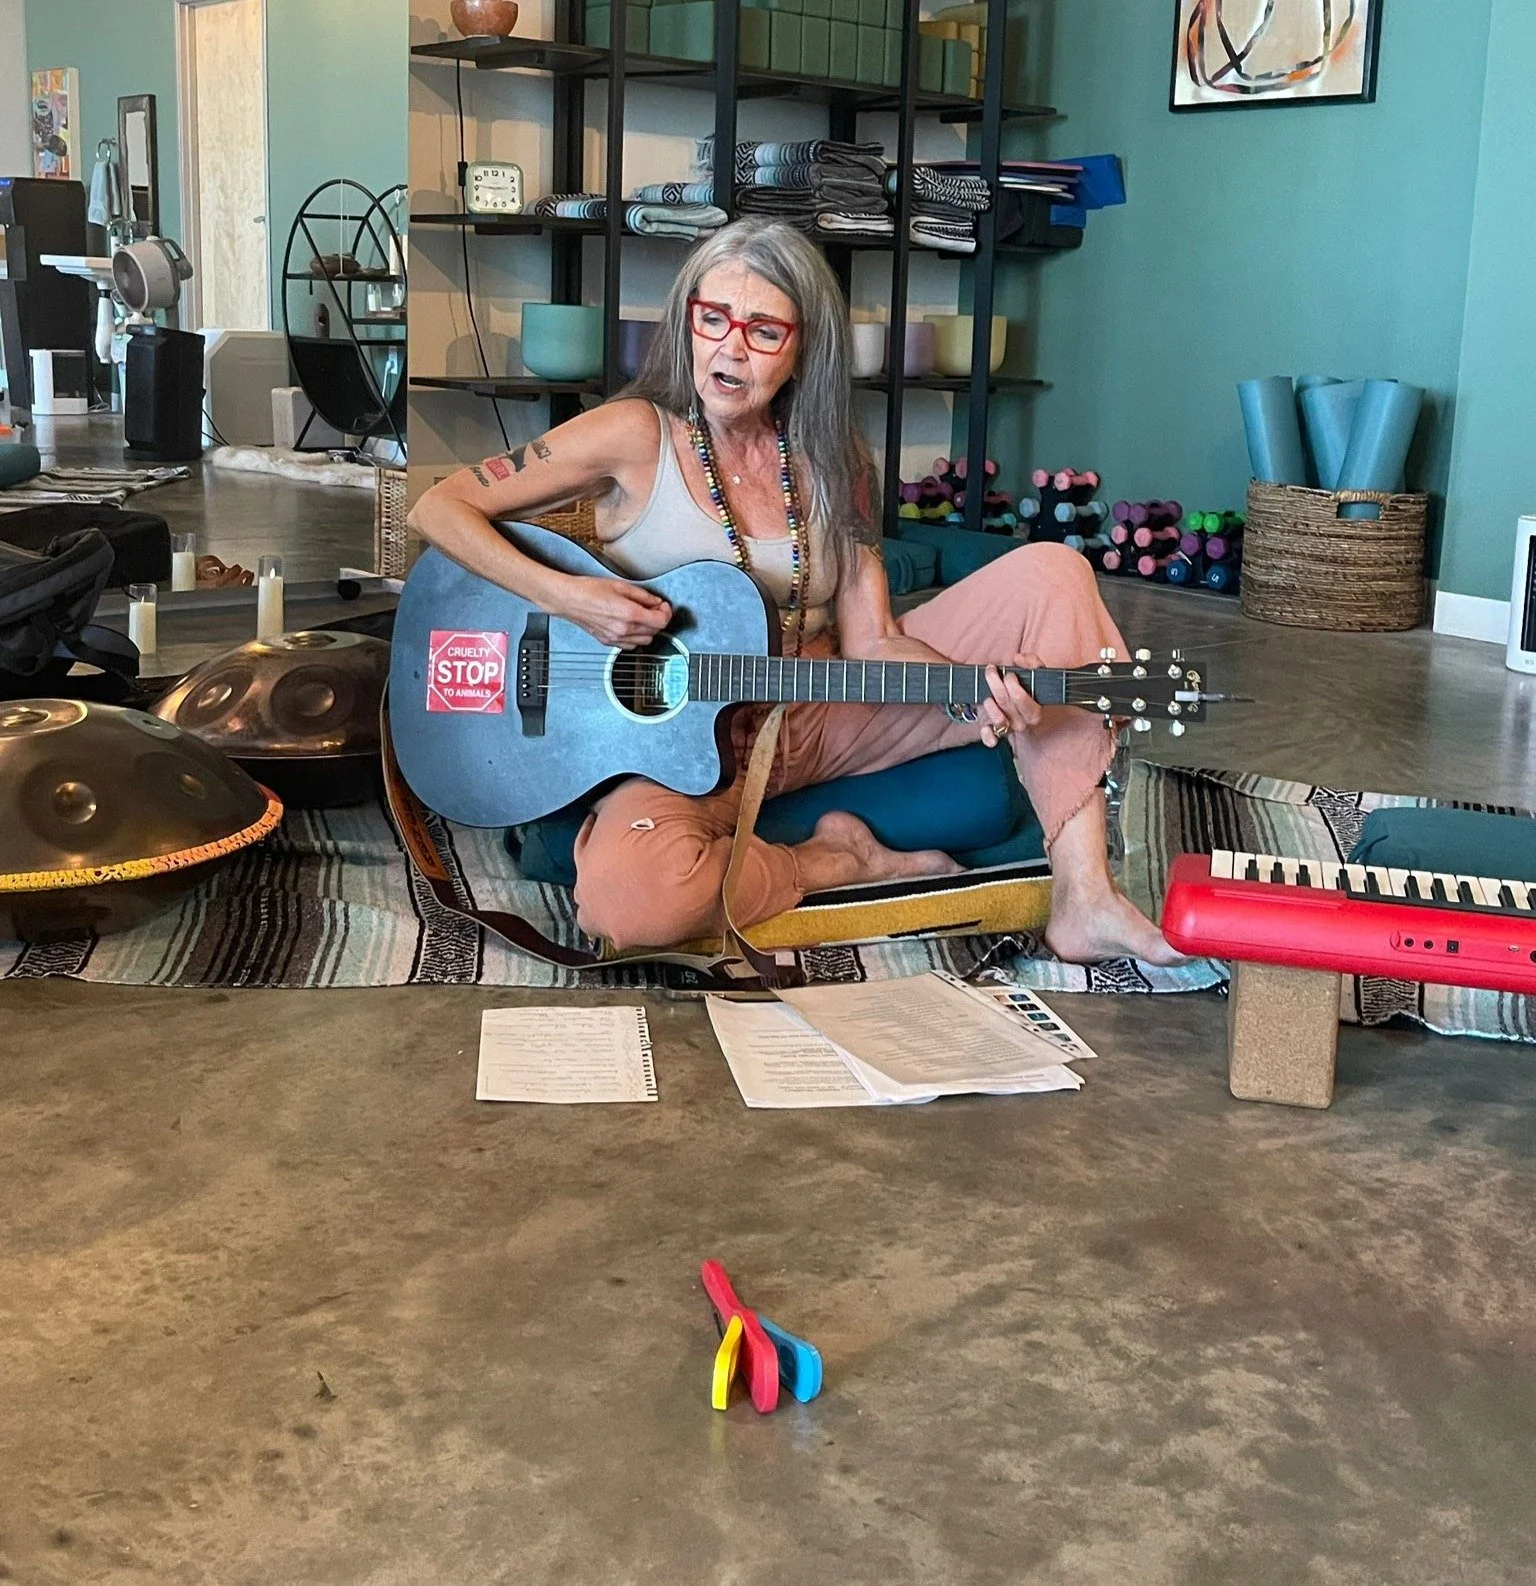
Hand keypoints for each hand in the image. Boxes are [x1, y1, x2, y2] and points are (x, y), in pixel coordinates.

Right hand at [556, 576, 671, 648]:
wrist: (569, 600)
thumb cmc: (589, 590)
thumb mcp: (620, 586)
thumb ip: (642, 596)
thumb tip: (656, 602)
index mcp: (628, 613)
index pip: (660, 621)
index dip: (666, 612)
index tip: (663, 606)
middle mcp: (624, 629)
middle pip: (655, 631)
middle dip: (658, 619)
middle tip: (654, 608)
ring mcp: (616, 638)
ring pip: (645, 641)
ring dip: (648, 630)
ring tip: (642, 617)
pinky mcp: (608, 642)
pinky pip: (631, 645)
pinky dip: (636, 637)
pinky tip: (631, 626)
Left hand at [980, 652, 1043, 746]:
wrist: (1021, 706)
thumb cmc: (1029, 689)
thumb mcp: (1035, 675)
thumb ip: (1031, 663)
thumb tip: (1018, 658)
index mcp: (1035, 711)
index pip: (1021, 698)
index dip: (1012, 684)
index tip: (1009, 674)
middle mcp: (1023, 722)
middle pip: (1005, 703)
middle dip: (995, 683)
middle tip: (991, 671)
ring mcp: (1010, 730)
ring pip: (998, 720)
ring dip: (990, 705)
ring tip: (988, 695)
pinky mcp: (996, 734)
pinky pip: (991, 739)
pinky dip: (987, 734)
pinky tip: (985, 726)